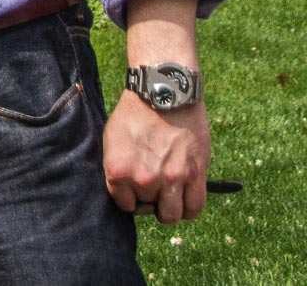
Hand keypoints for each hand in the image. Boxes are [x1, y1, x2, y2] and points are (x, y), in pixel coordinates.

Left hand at [103, 92, 210, 223]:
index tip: (137, 193)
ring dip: (171, 209)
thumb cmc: (135, 114)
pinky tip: (186, 199)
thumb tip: (126, 191)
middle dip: (151, 198)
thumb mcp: (113, 140)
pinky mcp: (195, 174)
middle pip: (149, 207)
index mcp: (118, 171)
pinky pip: (195, 208)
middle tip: (155, 186)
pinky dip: (190, 209)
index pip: (125, 205)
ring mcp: (170, 179)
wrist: (163, 94)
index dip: (132, 199)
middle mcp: (143, 179)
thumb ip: (119, 168)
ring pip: (172, 215)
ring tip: (171, 196)